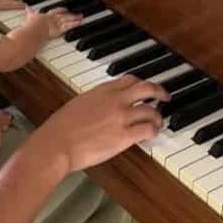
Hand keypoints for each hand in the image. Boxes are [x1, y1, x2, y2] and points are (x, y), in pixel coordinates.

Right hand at [24, 6, 82, 39]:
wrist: (34, 30)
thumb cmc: (32, 23)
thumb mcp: (30, 15)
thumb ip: (29, 11)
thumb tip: (26, 6)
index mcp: (47, 15)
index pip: (56, 11)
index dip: (61, 10)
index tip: (65, 8)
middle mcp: (54, 18)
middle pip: (64, 15)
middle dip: (70, 14)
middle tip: (77, 13)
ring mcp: (57, 24)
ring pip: (68, 20)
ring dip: (75, 18)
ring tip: (81, 17)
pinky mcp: (60, 30)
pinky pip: (68, 27)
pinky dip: (74, 24)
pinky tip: (80, 23)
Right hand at [34, 76, 165, 172]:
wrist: (58, 143)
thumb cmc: (61, 128)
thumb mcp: (78, 104)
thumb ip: (95, 101)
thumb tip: (102, 106)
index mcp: (102, 90)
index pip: (129, 80)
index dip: (141, 83)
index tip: (145, 88)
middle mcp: (115, 100)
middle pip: (146, 88)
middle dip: (159, 91)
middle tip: (165, 96)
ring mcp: (121, 117)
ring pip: (151, 110)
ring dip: (158, 117)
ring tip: (158, 122)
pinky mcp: (124, 136)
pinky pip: (148, 129)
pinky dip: (153, 131)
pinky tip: (152, 134)